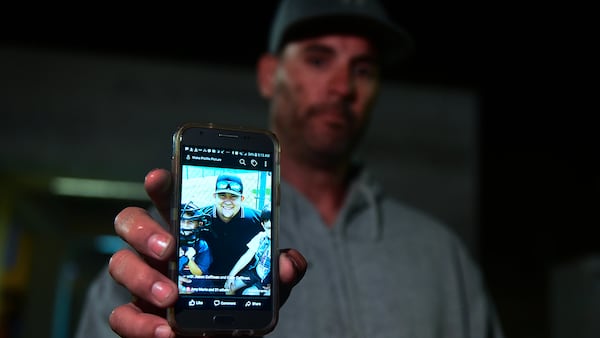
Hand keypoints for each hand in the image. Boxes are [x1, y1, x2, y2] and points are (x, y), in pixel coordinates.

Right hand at [108, 169, 306, 337]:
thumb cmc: (237, 302)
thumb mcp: (264, 284)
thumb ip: (278, 271)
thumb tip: (289, 263)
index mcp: (189, 233)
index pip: (168, 198)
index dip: (161, 184)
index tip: (160, 177)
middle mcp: (159, 252)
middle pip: (131, 223)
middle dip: (144, 230)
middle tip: (169, 247)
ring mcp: (144, 281)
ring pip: (120, 265)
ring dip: (142, 278)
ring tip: (170, 296)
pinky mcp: (138, 316)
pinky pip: (121, 315)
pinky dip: (138, 324)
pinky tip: (164, 332)